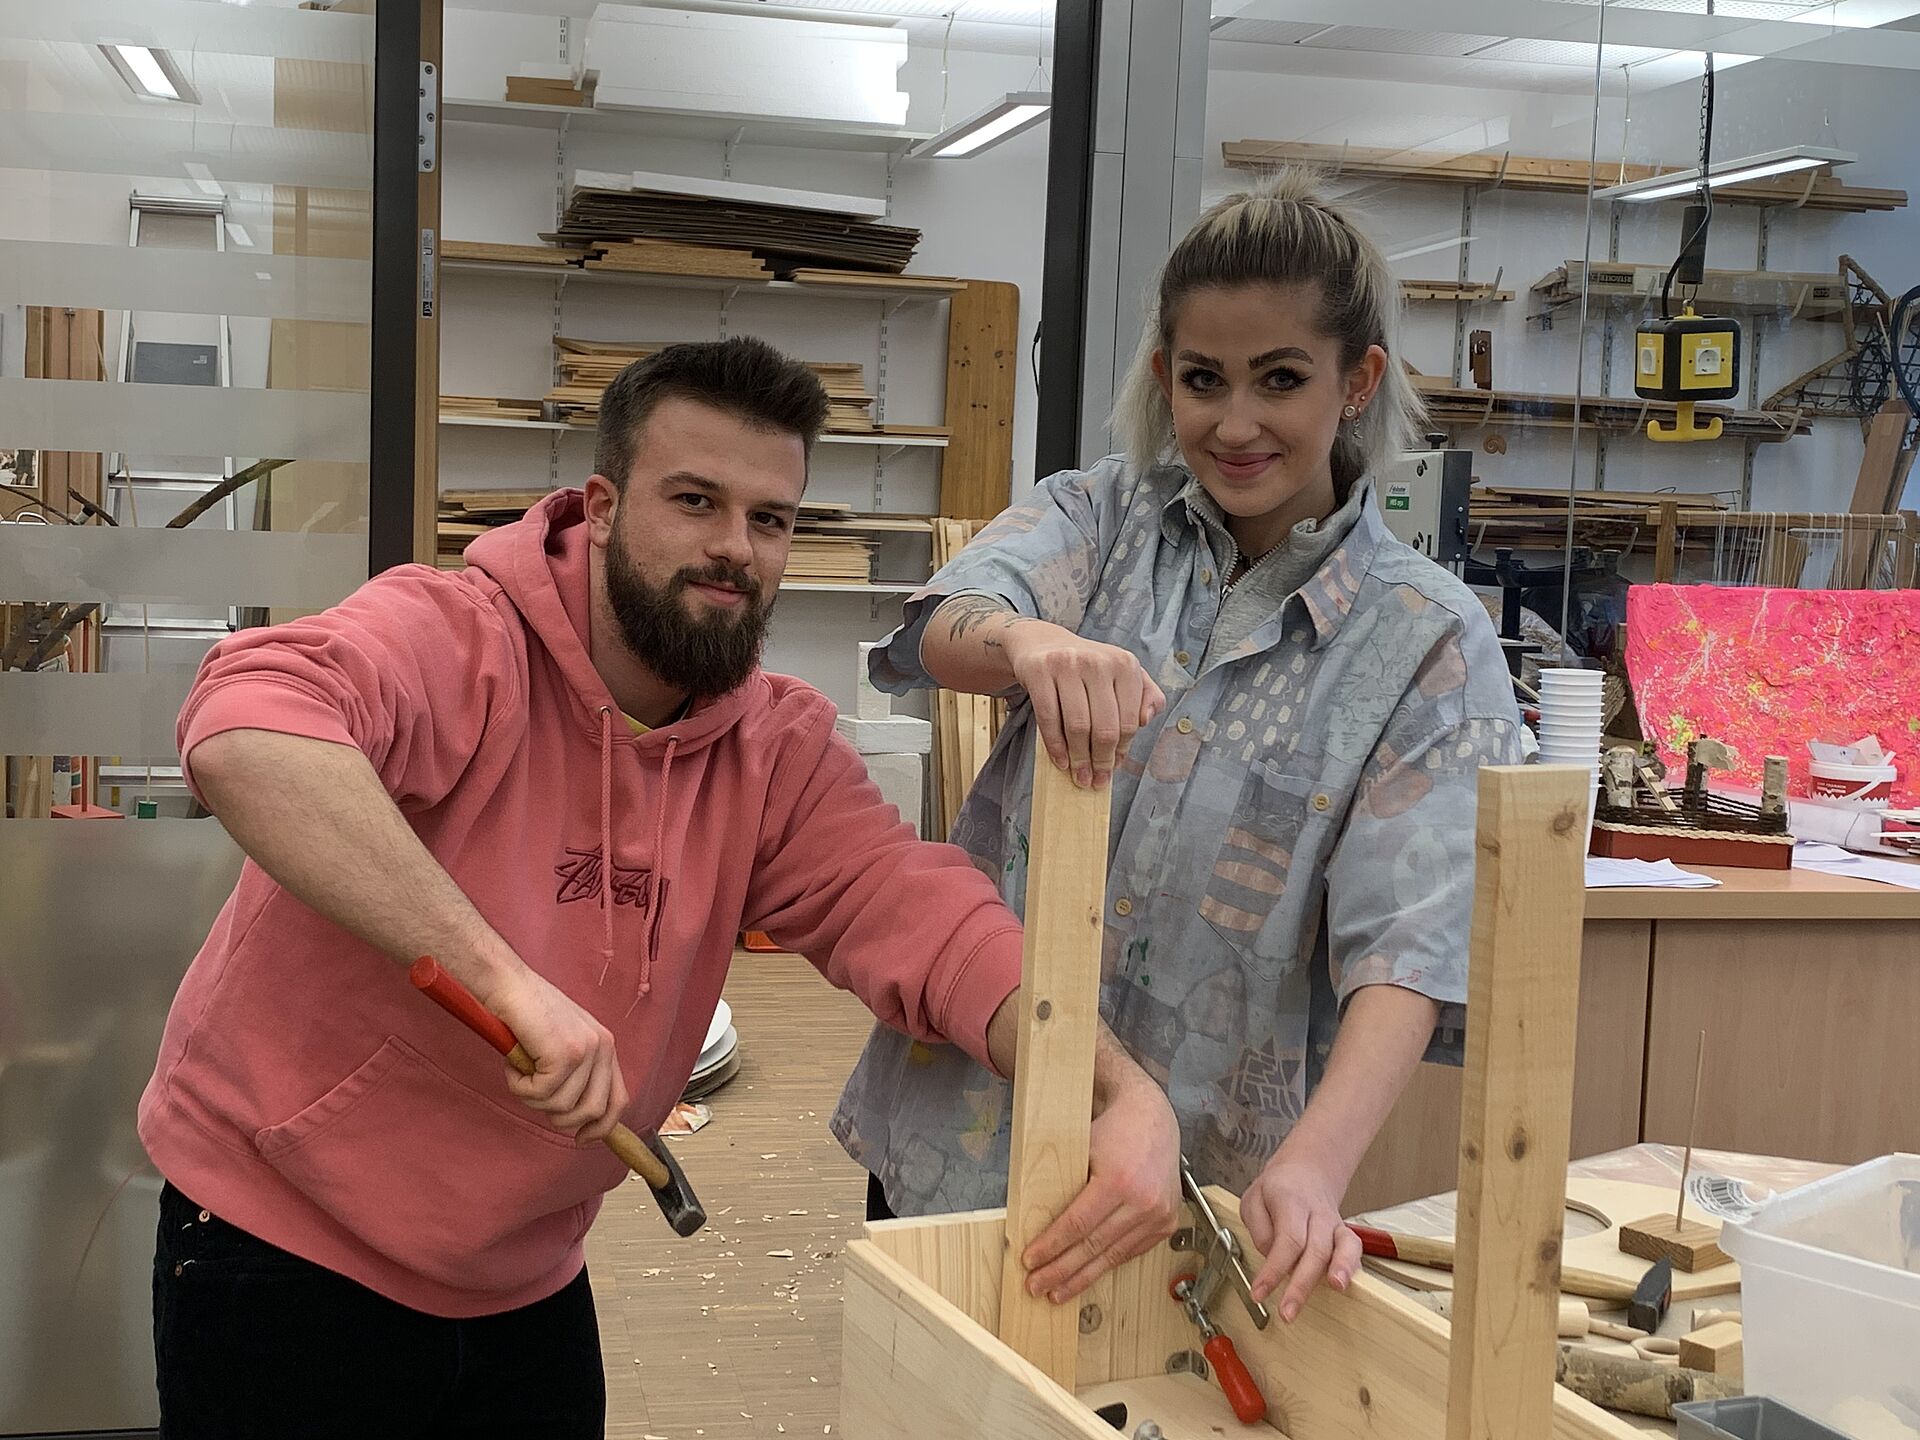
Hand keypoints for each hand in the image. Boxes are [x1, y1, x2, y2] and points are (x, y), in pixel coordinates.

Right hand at [485, 964, 630, 1144]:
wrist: (507, 984)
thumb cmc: (527, 1014)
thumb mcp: (560, 1044)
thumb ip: (574, 1074)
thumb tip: (574, 1118)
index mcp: (605, 1046)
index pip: (618, 1100)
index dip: (601, 1128)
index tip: (581, 1139)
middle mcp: (602, 1047)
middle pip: (593, 1111)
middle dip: (560, 1117)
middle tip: (535, 1095)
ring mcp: (586, 1050)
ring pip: (562, 1107)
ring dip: (533, 1099)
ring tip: (521, 1073)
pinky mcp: (564, 1053)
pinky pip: (541, 1095)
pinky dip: (520, 1087)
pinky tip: (514, 1063)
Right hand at [1000, 624, 1164, 789]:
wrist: (1042, 643)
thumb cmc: (1087, 668)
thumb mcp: (1122, 674)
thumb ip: (1145, 695)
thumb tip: (1146, 719)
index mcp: (1125, 664)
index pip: (1129, 720)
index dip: (1122, 750)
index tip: (1113, 768)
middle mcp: (1098, 661)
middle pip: (1104, 727)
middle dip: (1101, 761)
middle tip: (1096, 781)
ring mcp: (1067, 664)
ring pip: (1077, 726)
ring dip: (1079, 759)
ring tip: (1079, 776)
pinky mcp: (1039, 671)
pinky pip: (1049, 718)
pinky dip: (1055, 746)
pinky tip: (1061, 761)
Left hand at [1020, 1078, 1180, 1301]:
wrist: (1153, 1117)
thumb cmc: (1115, 1128)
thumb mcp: (1081, 1147)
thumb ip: (1063, 1182)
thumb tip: (1035, 1220)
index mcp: (1119, 1181)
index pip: (1077, 1225)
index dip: (1051, 1246)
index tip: (1031, 1261)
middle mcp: (1143, 1201)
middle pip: (1093, 1246)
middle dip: (1061, 1270)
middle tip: (1037, 1286)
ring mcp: (1158, 1215)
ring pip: (1113, 1256)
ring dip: (1083, 1276)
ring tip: (1059, 1291)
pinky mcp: (1166, 1223)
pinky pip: (1132, 1251)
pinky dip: (1108, 1264)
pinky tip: (1089, 1274)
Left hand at [1240, 1152, 1362, 1321]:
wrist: (1307, 1170)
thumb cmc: (1278, 1189)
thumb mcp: (1253, 1199)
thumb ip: (1259, 1229)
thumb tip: (1271, 1258)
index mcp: (1290, 1201)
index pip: (1286, 1240)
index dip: (1273, 1270)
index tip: (1259, 1293)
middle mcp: (1317, 1213)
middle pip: (1315, 1249)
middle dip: (1302, 1285)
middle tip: (1287, 1313)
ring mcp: (1334, 1223)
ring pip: (1343, 1245)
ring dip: (1341, 1269)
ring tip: (1336, 1290)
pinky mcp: (1344, 1234)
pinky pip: (1354, 1249)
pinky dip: (1352, 1266)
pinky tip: (1344, 1285)